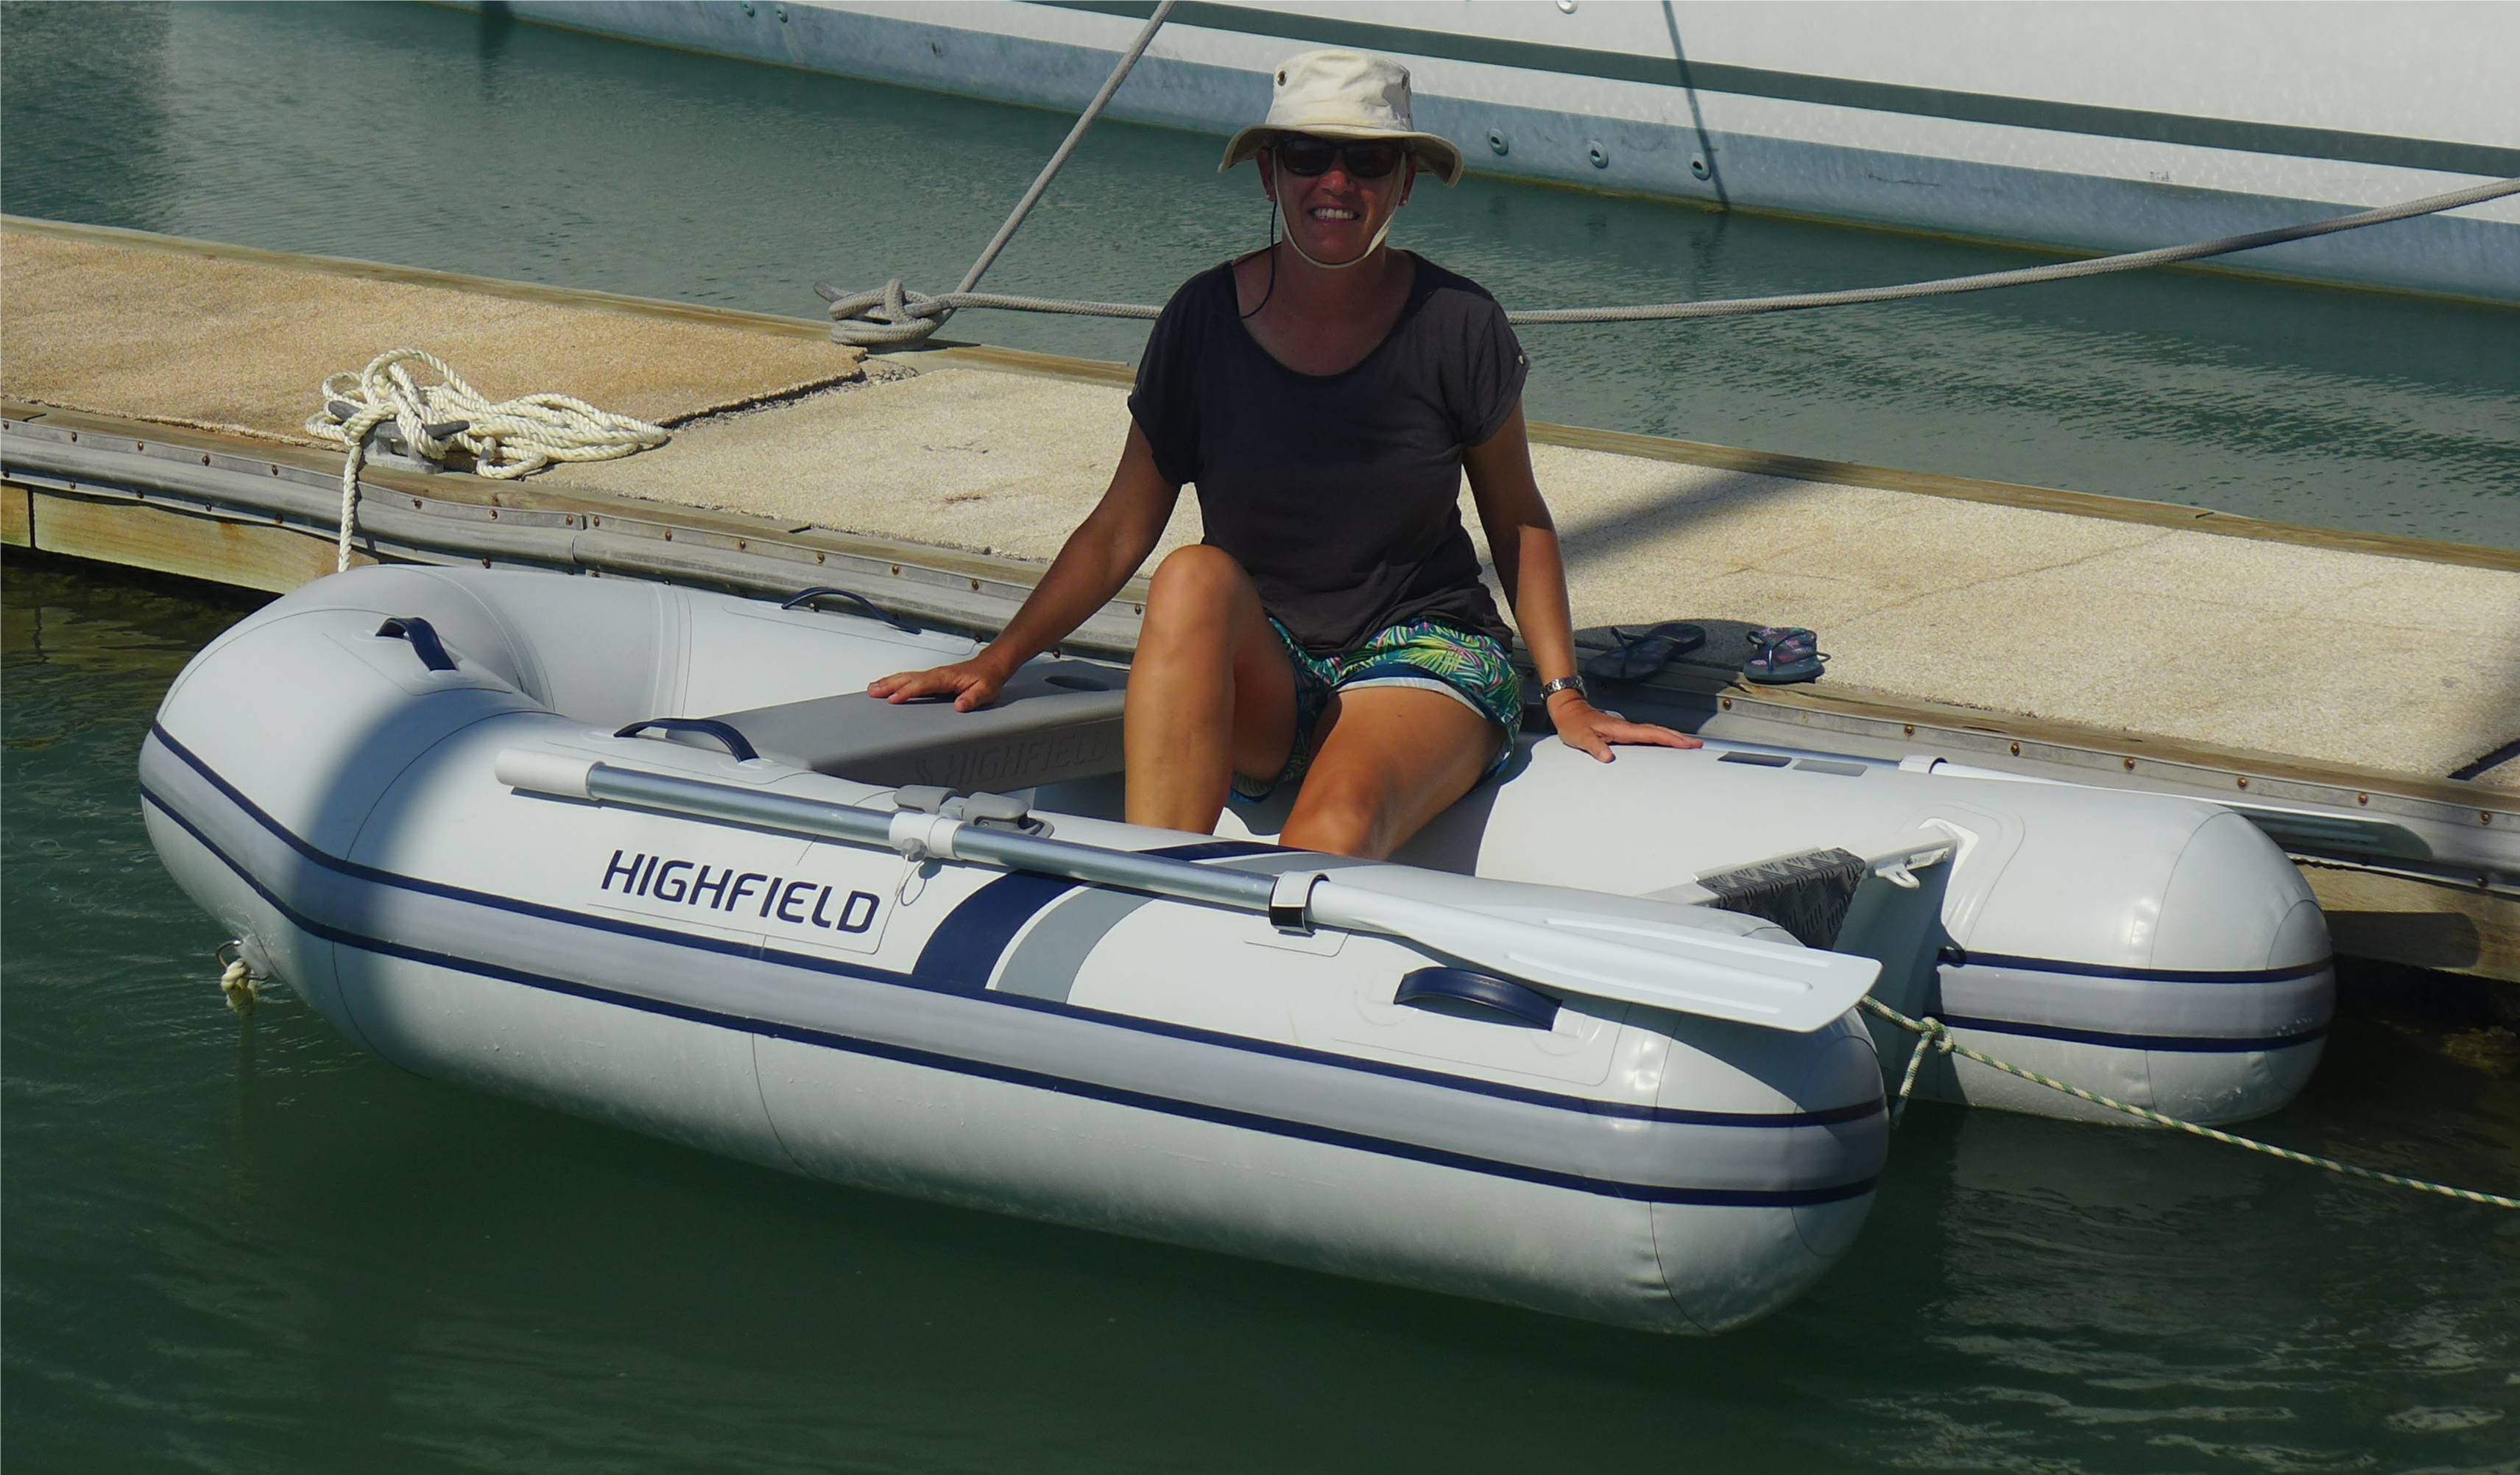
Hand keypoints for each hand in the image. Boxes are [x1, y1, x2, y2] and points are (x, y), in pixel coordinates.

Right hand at [867, 656, 1010, 711]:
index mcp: (946, 678)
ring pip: (906, 677)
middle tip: (873, 692)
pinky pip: (910, 678)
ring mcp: (932, 675)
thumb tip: (960, 705)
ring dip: (889, 682)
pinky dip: (896, 681)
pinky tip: (887, 685)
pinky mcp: (931, 678)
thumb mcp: (985, 691)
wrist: (991, 666)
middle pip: (909, 679)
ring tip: (872, 689)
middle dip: (889, 685)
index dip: (907, 691)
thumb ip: (973, 698)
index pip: (923, 685)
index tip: (893, 699)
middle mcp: (936, 674)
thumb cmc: (987, 679)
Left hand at [1548, 694, 1702, 762]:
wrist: (1568, 711)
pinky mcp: (1623, 733)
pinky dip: (1660, 739)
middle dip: (1679, 738)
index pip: (1651, 734)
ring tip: (1688, 745)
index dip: (1670, 739)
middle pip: (1659, 732)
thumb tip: (1608, 757)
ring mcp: (1626, 730)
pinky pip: (1647, 736)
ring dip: (1672, 738)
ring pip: (1655, 733)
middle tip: (1697, 745)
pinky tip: (1664, 745)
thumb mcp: (1581, 737)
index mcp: (1621, 729)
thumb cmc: (1573, 723)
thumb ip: (1595, 747)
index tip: (1686, 744)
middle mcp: (1626, 728)